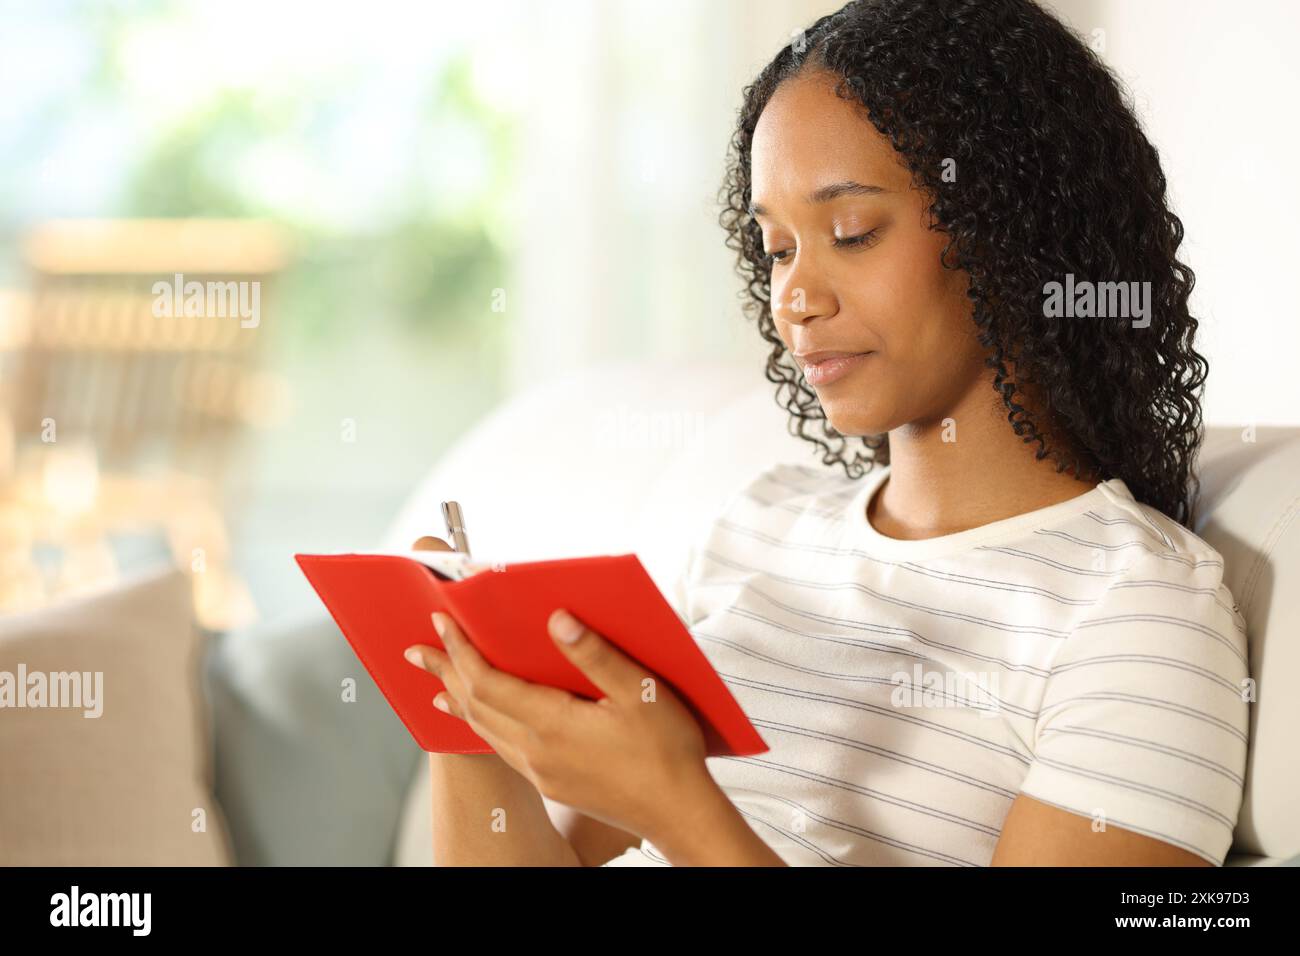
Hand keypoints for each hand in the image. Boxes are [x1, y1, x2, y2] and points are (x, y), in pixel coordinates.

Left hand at [402, 549, 713, 844]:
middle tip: (415, 650)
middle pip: (474, 705)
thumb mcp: (640, 691)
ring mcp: (541, 771)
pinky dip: (480, 724)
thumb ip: (595, 653)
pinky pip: (500, 747)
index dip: (461, 649)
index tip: (441, 622)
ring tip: (436, 681)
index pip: (487, 681)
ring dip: (457, 699)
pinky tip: (479, 720)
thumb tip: (557, 619)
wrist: (678, 812)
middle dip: (444, 671)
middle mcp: (536, 751)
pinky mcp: (550, 783)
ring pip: (483, 729)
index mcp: (553, 724)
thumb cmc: (667, 752)